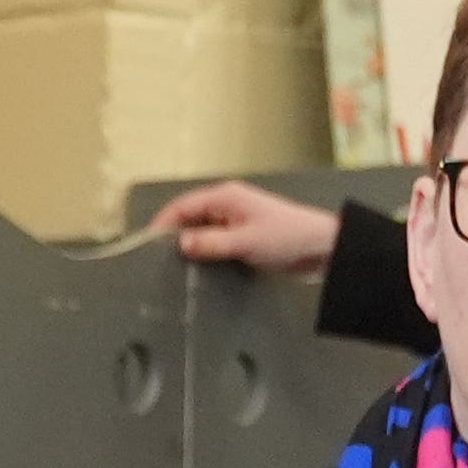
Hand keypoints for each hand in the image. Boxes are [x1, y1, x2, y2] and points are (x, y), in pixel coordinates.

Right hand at [143, 177, 348, 274]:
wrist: (323, 247)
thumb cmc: (285, 238)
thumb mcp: (245, 242)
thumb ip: (211, 243)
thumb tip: (179, 243)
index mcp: (225, 197)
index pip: (182, 206)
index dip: (162, 224)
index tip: (144, 247)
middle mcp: (227, 205)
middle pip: (189, 218)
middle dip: (173, 236)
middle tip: (157, 263)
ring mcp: (236, 220)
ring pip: (202, 231)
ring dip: (191, 247)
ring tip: (174, 270)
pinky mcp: (244, 236)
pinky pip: (216, 242)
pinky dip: (206, 253)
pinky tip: (199, 270)